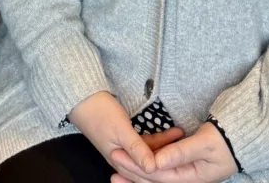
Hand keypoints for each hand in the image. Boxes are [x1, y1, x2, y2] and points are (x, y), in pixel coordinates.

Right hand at [68, 91, 183, 174]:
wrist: (82, 96)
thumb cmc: (100, 113)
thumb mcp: (120, 130)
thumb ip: (137, 149)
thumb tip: (153, 168)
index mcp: (120, 160)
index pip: (147, 172)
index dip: (165, 167)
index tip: (183, 159)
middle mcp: (123, 158)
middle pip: (149, 165)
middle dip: (167, 158)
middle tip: (186, 148)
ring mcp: (124, 148)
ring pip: (149, 153)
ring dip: (164, 147)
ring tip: (180, 134)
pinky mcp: (125, 138)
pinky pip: (145, 144)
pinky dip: (157, 140)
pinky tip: (169, 134)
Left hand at [109, 121, 236, 181]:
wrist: (241, 139)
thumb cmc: (225, 140)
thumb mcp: (204, 144)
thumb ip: (179, 153)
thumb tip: (155, 162)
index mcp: (191, 177)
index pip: (157, 174)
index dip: (136, 166)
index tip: (118, 155)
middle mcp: (186, 179)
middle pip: (154, 178)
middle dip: (132, 170)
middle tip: (112, 159)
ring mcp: (185, 174)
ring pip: (156, 175)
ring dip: (137, 171)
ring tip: (117, 165)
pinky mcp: (184, 167)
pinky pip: (162, 169)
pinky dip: (148, 165)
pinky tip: (136, 161)